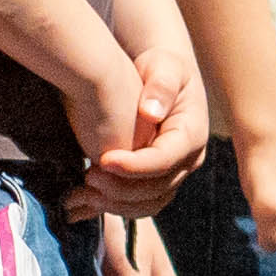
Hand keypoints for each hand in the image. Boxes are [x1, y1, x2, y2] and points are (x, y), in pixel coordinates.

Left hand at [86, 32, 207, 214]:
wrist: (162, 78)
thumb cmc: (161, 68)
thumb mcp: (165, 67)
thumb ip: (160, 85)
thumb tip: (151, 111)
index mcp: (191, 134)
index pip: (165, 159)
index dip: (135, 165)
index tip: (103, 159)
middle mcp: (187, 160)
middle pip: (156, 188)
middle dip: (121, 188)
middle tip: (88, 177)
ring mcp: (173, 174)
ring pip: (149, 204)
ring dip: (116, 204)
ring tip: (84, 193)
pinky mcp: (158, 181)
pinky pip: (139, 205)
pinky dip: (112, 207)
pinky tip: (85, 204)